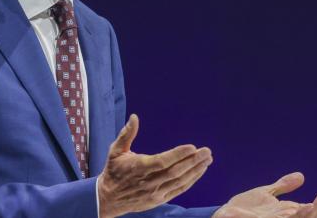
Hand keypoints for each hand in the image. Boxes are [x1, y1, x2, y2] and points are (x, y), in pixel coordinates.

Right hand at [97, 114, 212, 217]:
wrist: (108, 199)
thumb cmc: (114, 171)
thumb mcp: (115, 151)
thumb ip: (126, 134)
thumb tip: (134, 117)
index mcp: (139, 167)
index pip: (162, 161)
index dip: (178, 155)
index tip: (192, 147)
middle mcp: (149, 182)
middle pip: (175, 171)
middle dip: (193, 161)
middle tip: (207, 151)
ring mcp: (155, 192)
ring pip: (180, 181)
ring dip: (195, 170)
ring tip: (207, 160)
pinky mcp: (159, 199)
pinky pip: (179, 189)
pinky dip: (191, 181)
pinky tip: (199, 171)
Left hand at [212, 172, 316, 217]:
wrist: (224, 215)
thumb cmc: (246, 207)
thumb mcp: (267, 193)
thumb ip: (283, 186)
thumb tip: (302, 176)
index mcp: (286, 213)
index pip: (310, 211)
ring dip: (306, 213)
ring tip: (314, 202)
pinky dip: (287, 216)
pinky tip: (294, 209)